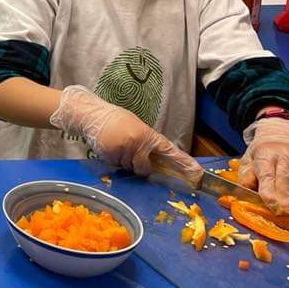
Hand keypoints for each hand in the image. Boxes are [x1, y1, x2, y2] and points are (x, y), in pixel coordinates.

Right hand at [50, 85, 202, 178]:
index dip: (183, 163)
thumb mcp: (135, 127)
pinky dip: (112, 160)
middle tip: (127, 149)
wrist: (91, 114)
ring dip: (123, 161)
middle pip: (144, 168)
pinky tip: (108, 147)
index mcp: (147, 134)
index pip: (169, 151)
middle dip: (137, 164)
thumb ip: (146, 142)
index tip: (197, 173)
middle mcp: (138, 143)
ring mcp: (124, 150)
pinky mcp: (110, 155)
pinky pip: (116, 166)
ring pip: (129, 168)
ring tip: (115, 144)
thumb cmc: (115, 119)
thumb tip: (154, 159)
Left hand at [237, 117, 288, 213]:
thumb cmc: (262, 151)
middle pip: (285, 179)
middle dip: (284, 197)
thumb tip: (246, 190)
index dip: (269, 190)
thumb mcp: (248, 158)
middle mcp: (284, 154)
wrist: (281, 133)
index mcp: (265, 153)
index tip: (271, 203)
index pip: (267, 174)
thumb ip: (246, 175)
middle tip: (283, 212)